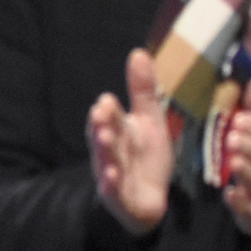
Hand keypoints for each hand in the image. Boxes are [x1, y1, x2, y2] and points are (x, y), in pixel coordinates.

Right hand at [88, 48, 172, 235]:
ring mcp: (112, 174)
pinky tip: (112, 176)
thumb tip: (138, 52)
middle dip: (102, 125)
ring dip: (105, 151)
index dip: (108, 110)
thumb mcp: (149, 120)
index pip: (110, 117)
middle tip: (100, 113)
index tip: (107, 101)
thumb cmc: (144, 157)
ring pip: (106, 161)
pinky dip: (111, 183)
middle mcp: (111, 151)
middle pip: (104, 136)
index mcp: (117, 130)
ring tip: (106, 140)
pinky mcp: (119, 197)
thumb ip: (142, 91)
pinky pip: (113, 190)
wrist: (146, 198)